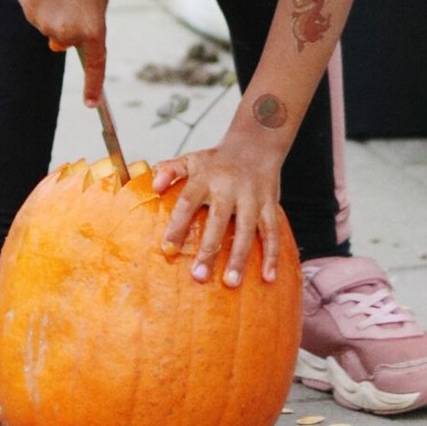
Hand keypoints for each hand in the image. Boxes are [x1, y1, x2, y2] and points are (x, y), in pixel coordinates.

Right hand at [16, 0, 108, 107]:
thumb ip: (87, 25)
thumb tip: (58, 46)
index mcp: (93, 29)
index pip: (96, 65)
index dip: (93, 86)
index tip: (91, 104)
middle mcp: (70, 33)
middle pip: (67, 41)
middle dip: (68, 26)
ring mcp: (48, 26)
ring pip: (51, 27)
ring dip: (53, 11)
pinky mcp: (30, 15)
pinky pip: (37, 16)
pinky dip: (40, 4)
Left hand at [152, 139, 283, 286]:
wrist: (256, 143)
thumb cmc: (217, 160)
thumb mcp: (191, 159)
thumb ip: (170, 171)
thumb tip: (153, 186)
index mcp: (206, 178)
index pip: (187, 202)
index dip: (177, 226)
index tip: (167, 249)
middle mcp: (229, 187)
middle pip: (218, 220)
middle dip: (209, 249)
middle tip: (199, 276)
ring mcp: (252, 197)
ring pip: (247, 229)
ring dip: (239, 257)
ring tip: (231, 282)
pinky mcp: (270, 204)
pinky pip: (272, 232)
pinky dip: (273, 255)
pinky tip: (269, 278)